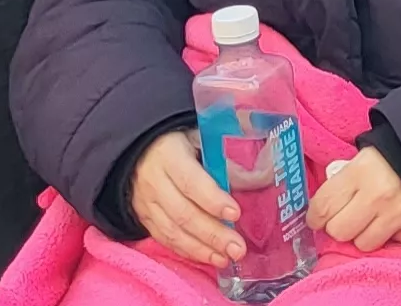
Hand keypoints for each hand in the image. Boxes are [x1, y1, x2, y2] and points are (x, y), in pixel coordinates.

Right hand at [130, 132, 241, 266]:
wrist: (141, 151)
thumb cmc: (180, 143)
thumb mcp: (200, 140)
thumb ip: (225, 160)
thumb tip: (259, 179)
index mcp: (169, 155)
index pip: (191, 182)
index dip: (213, 200)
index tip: (236, 213)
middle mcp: (154, 181)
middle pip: (183, 213)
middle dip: (213, 234)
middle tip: (238, 248)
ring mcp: (146, 203)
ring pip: (173, 232)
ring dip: (202, 249)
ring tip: (226, 259)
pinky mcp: (144, 219)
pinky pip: (165, 240)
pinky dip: (188, 251)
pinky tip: (208, 257)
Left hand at [308, 147, 400, 252]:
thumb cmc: (397, 153)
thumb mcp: (366, 155)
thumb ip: (345, 177)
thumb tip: (324, 205)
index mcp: (360, 171)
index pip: (323, 206)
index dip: (315, 216)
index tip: (317, 218)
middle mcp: (377, 196)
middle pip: (339, 231)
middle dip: (339, 225)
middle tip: (347, 216)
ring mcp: (397, 215)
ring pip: (363, 243)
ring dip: (364, 234)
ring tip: (372, 219)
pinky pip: (391, 243)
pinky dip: (390, 235)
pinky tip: (394, 219)